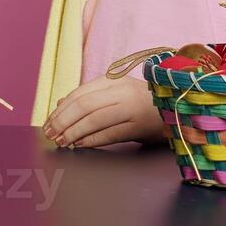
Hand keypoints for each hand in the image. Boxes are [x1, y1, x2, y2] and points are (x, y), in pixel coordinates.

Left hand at [41, 73, 165, 148]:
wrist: (176, 111)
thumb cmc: (141, 104)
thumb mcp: (116, 94)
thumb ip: (90, 97)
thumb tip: (60, 104)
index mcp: (115, 80)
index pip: (80, 93)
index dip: (61, 109)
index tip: (49, 122)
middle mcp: (123, 91)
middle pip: (84, 105)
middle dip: (63, 121)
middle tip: (51, 134)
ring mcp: (132, 108)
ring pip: (94, 119)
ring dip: (73, 132)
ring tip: (62, 141)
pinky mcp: (139, 126)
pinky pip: (109, 134)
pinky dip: (91, 140)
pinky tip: (80, 145)